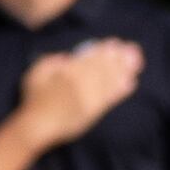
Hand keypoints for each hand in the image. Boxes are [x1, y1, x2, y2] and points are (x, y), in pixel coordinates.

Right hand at [10, 38, 145, 147]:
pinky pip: (111, 97)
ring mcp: (90, 97)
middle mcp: (82, 82)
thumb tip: (66, 57)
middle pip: (104, 66)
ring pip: (110, 80)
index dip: (104, 49)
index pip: (91, 57)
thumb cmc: (34, 99)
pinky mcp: (94, 111)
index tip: (114, 43)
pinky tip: (131, 82)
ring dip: (124, 69)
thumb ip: (49, 61)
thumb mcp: (34, 74)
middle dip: (119, 57)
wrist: (38, 126)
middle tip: (132, 49)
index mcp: (68, 72)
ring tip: (136, 61)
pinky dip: (121, 90)